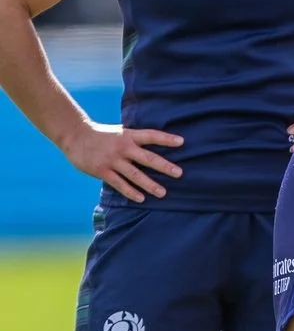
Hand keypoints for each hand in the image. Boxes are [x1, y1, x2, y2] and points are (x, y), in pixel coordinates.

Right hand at [65, 122, 181, 201]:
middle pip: (147, 158)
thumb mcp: (120, 132)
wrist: (74, 136)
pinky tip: (141, 198)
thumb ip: (135, 140)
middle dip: (164, 166)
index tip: (181, 142)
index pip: (151, 136)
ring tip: (163, 193)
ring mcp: (112, 160)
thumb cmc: (102, 135)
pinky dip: (130, 191)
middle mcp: (123, 147)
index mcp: (128, 136)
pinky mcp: (102, 170)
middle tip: (179, 173)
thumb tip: (157, 145)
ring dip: (149, 184)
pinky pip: (119, 183)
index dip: (166, 138)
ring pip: (134, 174)